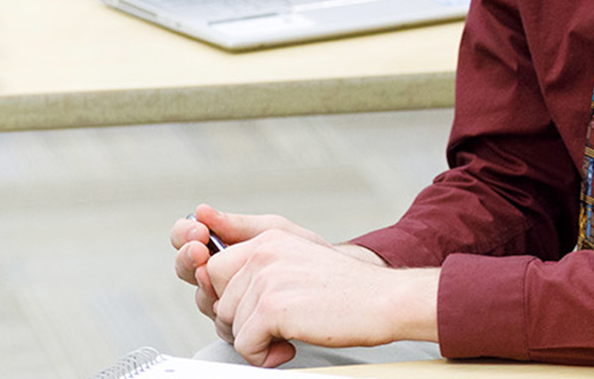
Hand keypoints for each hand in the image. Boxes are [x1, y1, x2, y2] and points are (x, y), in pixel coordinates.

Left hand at [171, 205, 409, 365]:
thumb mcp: (297, 258)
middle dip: (240, 321)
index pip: (217, 269)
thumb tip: (209, 272)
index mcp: (267, 238)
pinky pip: (244, 343)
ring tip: (287, 336)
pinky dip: (262, 356)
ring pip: (229, 323)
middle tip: (273, 328)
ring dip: (255, 340)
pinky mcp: (272, 307)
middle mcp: (262, 253)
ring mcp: (266, 278)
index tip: (255, 312)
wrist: (384, 300)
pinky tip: (288, 347)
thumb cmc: (345, 288)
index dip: (232, 299)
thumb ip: (256, 260)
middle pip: (218, 298)